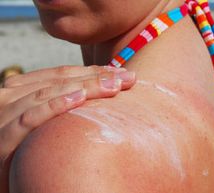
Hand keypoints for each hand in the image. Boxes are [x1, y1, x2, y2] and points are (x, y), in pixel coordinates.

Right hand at [0, 65, 135, 192]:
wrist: (3, 174)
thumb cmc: (23, 150)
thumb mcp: (39, 122)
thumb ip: (56, 106)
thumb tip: (90, 96)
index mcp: (21, 91)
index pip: (60, 75)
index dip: (91, 71)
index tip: (119, 72)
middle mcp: (11, 97)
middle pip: (59, 81)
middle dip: (96, 77)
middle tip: (127, 77)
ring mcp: (5, 115)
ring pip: (49, 93)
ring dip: (84, 87)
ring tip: (114, 85)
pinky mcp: (3, 138)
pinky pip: (30, 118)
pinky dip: (54, 106)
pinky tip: (79, 98)